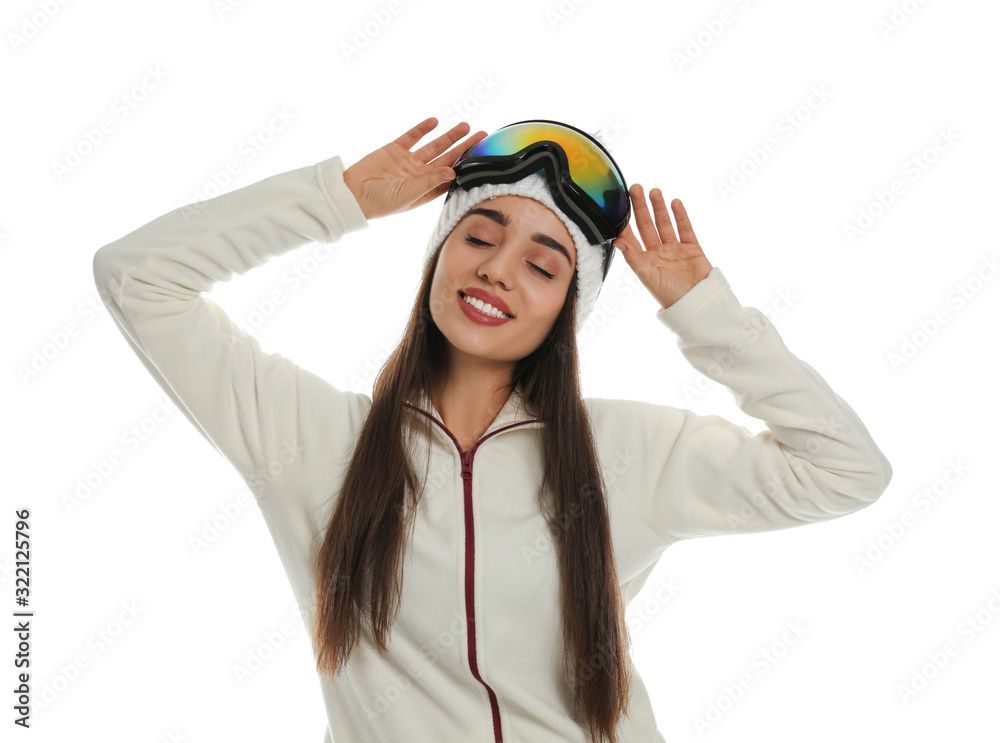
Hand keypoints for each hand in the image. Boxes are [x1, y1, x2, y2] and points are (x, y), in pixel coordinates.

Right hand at [343, 117, 486, 220]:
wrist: (353, 194)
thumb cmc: (381, 202)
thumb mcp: (408, 194)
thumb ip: (430, 182)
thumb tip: (452, 170)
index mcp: (426, 189)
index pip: (451, 174)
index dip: (466, 165)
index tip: (482, 156)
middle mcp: (420, 174)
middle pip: (447, 157)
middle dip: (464, 147)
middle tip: (482, 136)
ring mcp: (408, 161)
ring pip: (433, 145)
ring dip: (449, 136)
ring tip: (465, 125)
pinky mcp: (394, 150)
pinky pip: (412, 136)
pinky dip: (422, 129)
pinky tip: (434, 121)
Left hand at [614, 185, 713, 309]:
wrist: (699, 304)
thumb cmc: (670, 296)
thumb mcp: (648, 277)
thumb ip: (634, 259)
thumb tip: (618, 242)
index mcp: (644, 261)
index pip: (631, 237)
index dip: (625, 222)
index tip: (618, 205)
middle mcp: (657, 254)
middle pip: (646, 226)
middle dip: (641, 207)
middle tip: (635, 189)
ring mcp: (674, 250)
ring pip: (664, 224)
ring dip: (659, 208)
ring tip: (654, 191)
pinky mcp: (692, 248)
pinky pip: (685, 229)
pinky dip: (680, 216)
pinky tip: (674, 202)